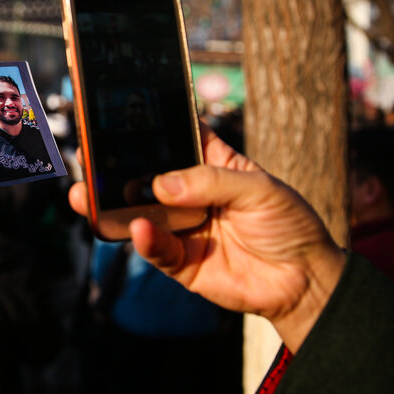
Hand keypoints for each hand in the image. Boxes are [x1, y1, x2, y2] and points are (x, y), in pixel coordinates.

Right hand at [69, 123, 345, 351]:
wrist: (305, 281)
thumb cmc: (290, 225)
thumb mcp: (260, 190)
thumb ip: (211, 182)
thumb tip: (161, 185)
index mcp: (210, 165)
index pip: (174, 138)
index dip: (149, 125)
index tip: (117, 112)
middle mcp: (189, 194)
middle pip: (144, 176)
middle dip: (114, 167)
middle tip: (87, 157)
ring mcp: (182, 227)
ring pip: (138, 213)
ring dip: (111, 204)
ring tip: (88, 195)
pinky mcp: (180, 261)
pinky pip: (154, 248)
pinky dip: (144, 239)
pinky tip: (138, 228)